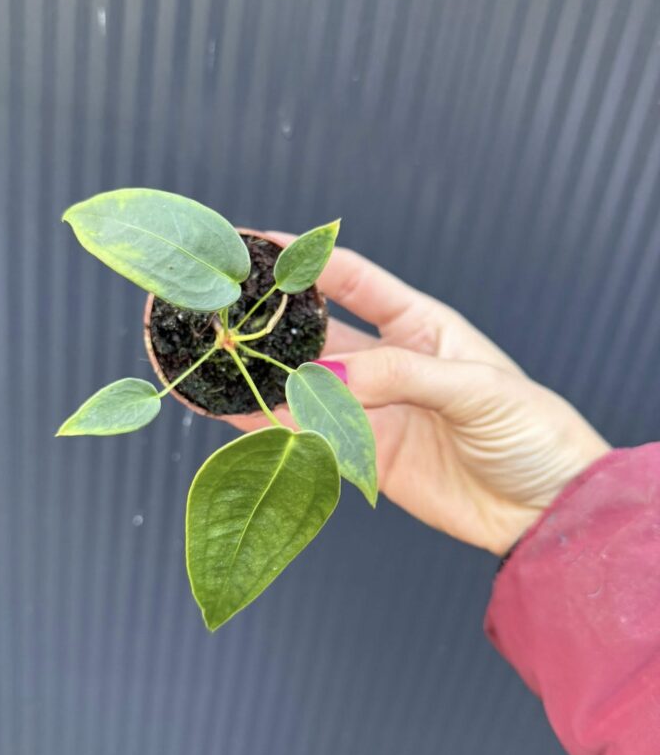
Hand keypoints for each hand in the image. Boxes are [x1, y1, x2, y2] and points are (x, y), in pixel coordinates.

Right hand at [225, 236, 609, 554]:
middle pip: (317, 334)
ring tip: (206, 362)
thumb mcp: (477, 390)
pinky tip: (229, 411)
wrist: (548, 511)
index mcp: (422, 327)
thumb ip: (402, 378)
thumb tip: (328, 375)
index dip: (310, 260)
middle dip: (268, 322)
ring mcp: (374, 411)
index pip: (356, 280)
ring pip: (302, 387)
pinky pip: (309, 436)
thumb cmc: (533, 432)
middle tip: (218, 312)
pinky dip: (268, 426)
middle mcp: (389, 363)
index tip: (262, 243)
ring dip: (257, 376)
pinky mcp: (366, 457)